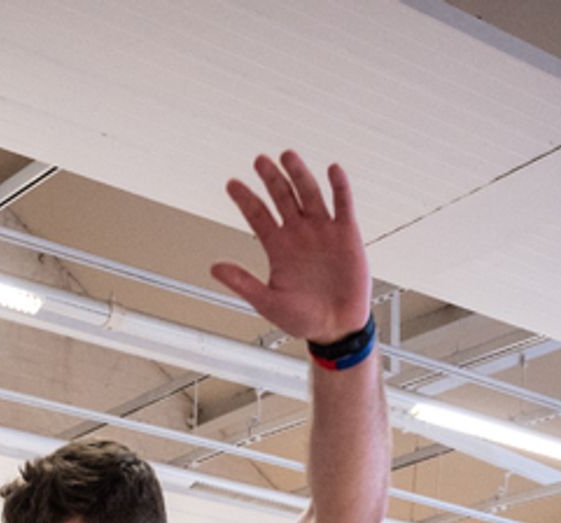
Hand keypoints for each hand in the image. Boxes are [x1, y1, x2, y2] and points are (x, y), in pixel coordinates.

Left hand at [211, 151, 370, 343]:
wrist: (336, 327)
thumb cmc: (302, 319)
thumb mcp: (267, 302)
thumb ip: (243, 283)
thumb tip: (214, 267)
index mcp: (278, 247)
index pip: (258, 215)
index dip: (245, 199)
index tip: (231, 184)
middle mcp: (298, 233)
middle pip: (282, 197)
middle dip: (271, 179)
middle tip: (259, 160)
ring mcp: (322, 230)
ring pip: (309, 193)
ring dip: (299, 174)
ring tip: (287, 156)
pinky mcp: (347, 233)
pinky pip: (342, 204)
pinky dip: (339, 186)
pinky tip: (332, 169)